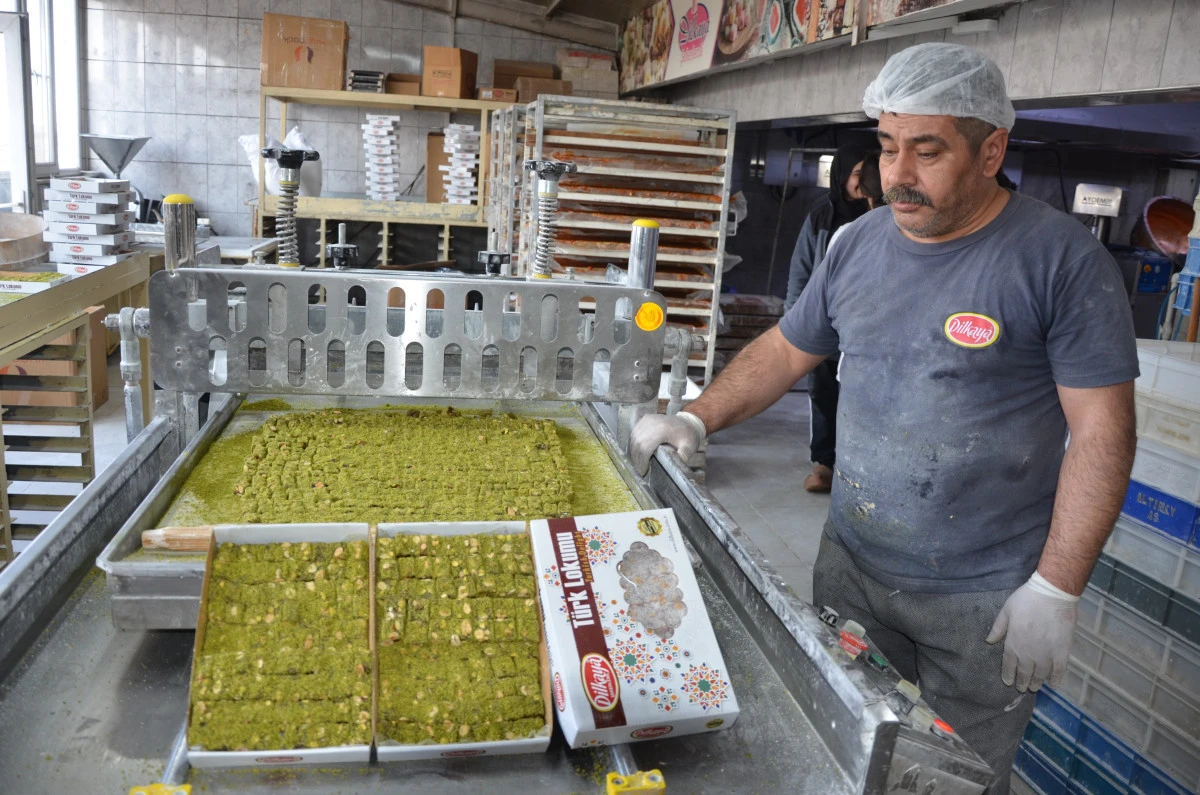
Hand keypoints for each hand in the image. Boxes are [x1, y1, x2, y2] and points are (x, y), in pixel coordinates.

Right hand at [629, 411, 705, 475]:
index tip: (644, 471)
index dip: (642, 461)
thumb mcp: (689, 446)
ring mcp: (647, 419)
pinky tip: (638, 453)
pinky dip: (634, 444)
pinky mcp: (644, 419)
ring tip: (638, 463)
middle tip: (640, 470)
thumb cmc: (688, 435)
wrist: (687, 421)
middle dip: (636, 458)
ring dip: (634, 452)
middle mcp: (651, 422)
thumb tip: (676, 467)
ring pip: (633, 438)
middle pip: (637, 443)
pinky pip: (634, 433)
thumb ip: (684, 454)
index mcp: (662, 429)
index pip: (645, 447)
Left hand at [986, 572, 1077, 691]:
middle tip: (1021, 688)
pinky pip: (1060, 670)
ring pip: (1040, 674)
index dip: (1008, 675)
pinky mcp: (1062, 651)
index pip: (1009, 664)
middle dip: (1021, 682)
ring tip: (1034, 688)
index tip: (1008, 682)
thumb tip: (989, 641)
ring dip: (1036, 683)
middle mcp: (1028, 652)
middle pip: (1024, 672)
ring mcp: (1046, 654)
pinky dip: (1057, 679)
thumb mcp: (1006, 611)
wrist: (1052, 595)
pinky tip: (1054, 684)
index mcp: (1013, 643)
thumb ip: (998, 628)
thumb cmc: (1026, 600)